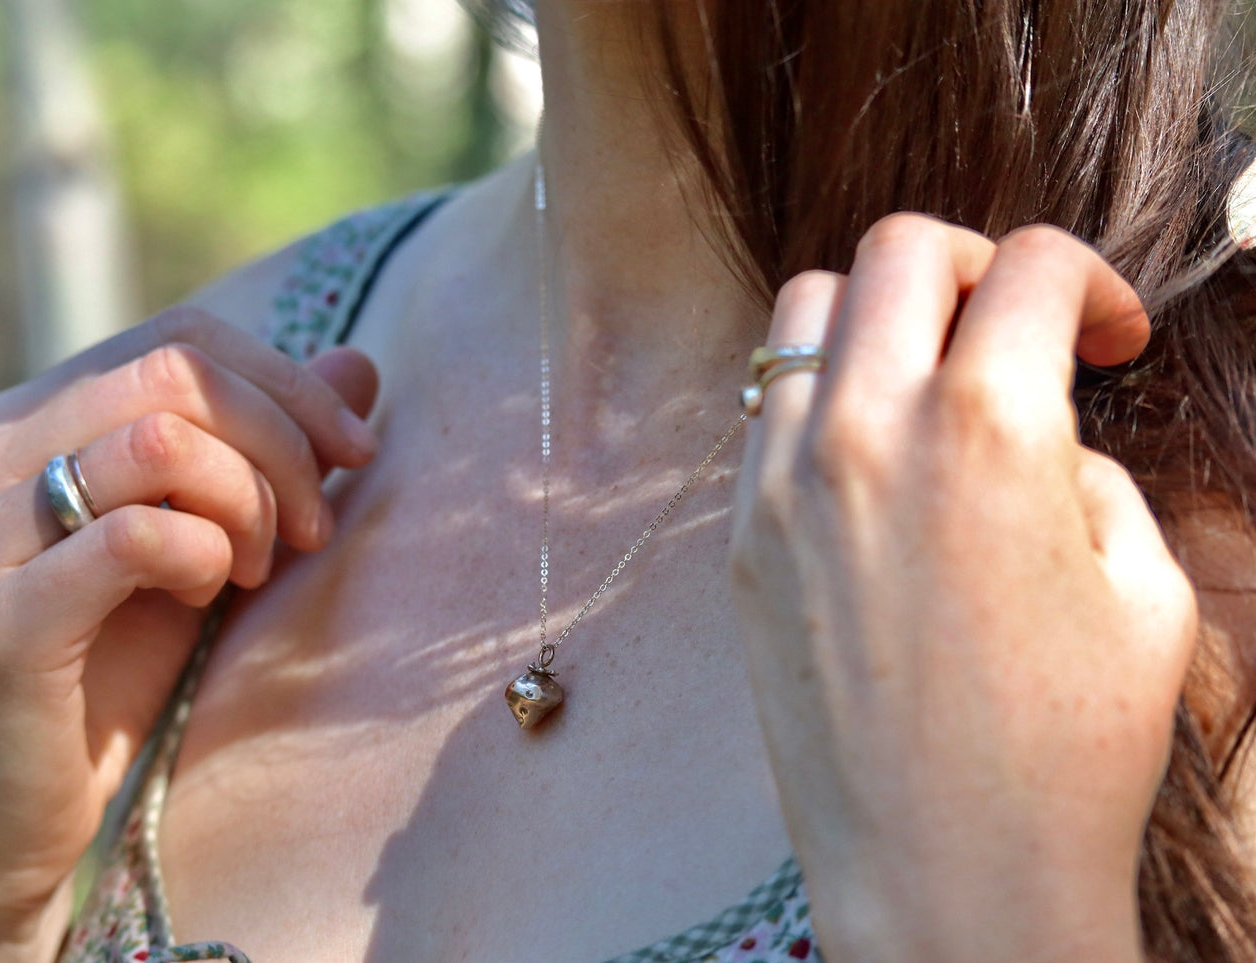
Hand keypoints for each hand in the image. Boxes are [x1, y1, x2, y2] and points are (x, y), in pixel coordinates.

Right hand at [0, 307, 378, 961]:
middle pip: (179, 375)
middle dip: (284, 442)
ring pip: (163, 441)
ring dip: (249, 503)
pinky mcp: (2, 615)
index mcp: (42, 415)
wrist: (19, 803)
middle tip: (312, 527)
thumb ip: (274, 446)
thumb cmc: (121, 660)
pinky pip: (136, 538)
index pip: (184, 340)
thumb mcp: (215, 535)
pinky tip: (208, 594)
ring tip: (255, 568)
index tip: (358, 451)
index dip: (290, 384)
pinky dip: (205, 557)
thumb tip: (358, 363)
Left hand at [730, 215, 1196, 962]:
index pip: (1026, 266)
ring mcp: (781, 480)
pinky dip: (817, 389)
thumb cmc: (1066, 754)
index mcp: (988, 430)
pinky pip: (763, 405)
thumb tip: (1044, 434)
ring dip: (877, 314)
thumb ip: (1088, 473)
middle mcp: (865, 432)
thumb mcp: (1142, 594)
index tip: (1109, 336)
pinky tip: (866, 451)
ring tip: (929, 377)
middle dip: (973, 263)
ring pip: (804, 311)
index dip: (1091, 279)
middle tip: (1014, 326)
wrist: (942, 875)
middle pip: (897, 251)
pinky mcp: (740, 536)